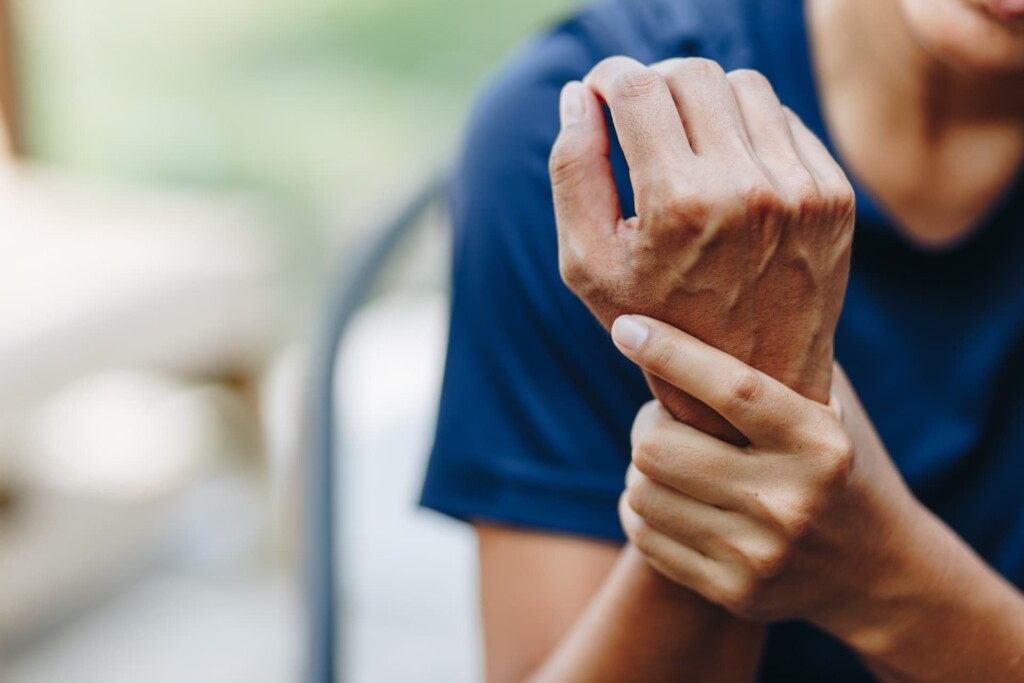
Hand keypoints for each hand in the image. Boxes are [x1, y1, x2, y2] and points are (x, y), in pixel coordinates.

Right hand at [550, 57, 854, 440]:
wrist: (752, 380)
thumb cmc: (654, 322)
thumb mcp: (588, 264)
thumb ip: (572, 173)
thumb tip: (576, 96)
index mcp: (679, 205)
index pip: (635, 87)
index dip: (606, 79)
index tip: (598, 95)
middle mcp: (746, 189)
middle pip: (689, 72)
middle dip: (652, 84)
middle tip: (637, 119)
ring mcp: (800, 190)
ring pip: (742, 84)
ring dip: (702, 100)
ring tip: (683, 143)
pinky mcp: (833, 195)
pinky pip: (783, 119)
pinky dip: (747, 128)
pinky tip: (727, 169)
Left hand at [611, 314, 941, 648]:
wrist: (880, 574)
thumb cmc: (842, 466)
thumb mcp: (832, 406)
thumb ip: (783, 356)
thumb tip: (711, 291)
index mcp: (820, 445)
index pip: (729, 388)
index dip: (669, 352)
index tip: (626, 326)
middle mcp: (790, 502)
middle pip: (656, 447)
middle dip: (647, 423)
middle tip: (665, 417)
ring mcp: (758, 554)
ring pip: (640, 491)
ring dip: (642, 467)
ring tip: (671, 458)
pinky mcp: (732, 591)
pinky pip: (642, 534)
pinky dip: (642, 508)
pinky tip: (670, 497)